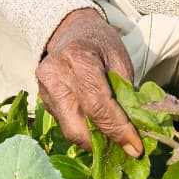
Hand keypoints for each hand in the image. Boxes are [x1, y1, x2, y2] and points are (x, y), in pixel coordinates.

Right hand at [36, 7, 143, 155]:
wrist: (70, 29)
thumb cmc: (100, 43)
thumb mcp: (120, 62)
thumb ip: (126, 95)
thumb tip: (137, 131)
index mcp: (78, 60)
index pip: (98, 106)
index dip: (118, 131)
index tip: (136, 148)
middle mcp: (55, 77)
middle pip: (77, 126)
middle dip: (103, 143)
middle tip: (124, 148)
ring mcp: (44, 90)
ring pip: (70, 130)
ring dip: (93, 140)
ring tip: (112, 137)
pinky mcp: (41, 99)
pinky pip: (64, 124)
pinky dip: (83, 129)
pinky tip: (96, 125)